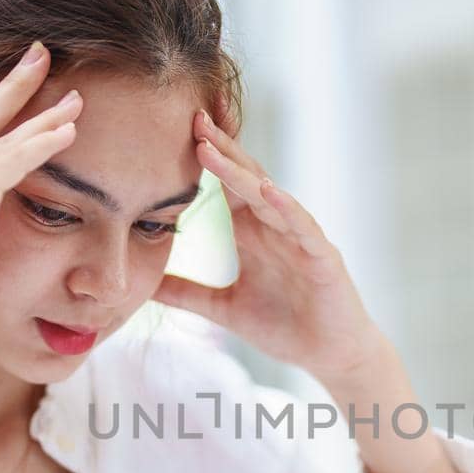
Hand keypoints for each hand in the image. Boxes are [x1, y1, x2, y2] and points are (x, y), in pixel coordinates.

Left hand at [153, 111, 385, 385]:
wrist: (331, 356)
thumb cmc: (285, 328)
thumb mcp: (222, 309)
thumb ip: (185, 293)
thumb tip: (142, 286)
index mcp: (253, 232)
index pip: (225, 185)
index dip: (203, 159)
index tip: (173, 130)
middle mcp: (276, 226)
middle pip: (245, 177)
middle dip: (220, 148)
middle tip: (192, 117)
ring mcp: (300, 238)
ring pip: (268, 194)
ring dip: (240, 171)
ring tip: (211, 147)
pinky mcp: (322, 256)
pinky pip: (303, 226)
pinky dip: (286, 207)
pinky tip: (268, 191)